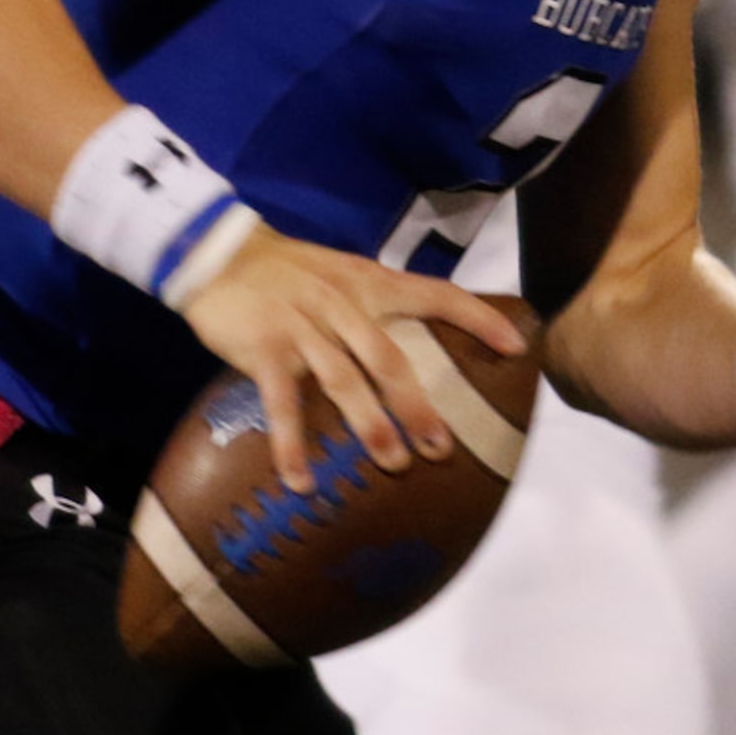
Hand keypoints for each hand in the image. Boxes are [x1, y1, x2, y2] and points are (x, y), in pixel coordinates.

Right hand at [178, 223, 529, 492]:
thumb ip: (372, 307)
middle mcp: (341, 304)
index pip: (434, 293)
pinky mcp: (264, 347)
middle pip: (389, 357)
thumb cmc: (287, 271)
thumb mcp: (339, 274)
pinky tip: (302, 482)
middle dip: (418, 405)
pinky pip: (282, 402)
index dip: (476, 318)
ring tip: (393, 464)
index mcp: (367, 282)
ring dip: (370, 424)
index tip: (516, 347)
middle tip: (442, 449)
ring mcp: (302, 326)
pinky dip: (292, 444)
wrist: (219, 252)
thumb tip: (413, 356)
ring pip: (344, 379)